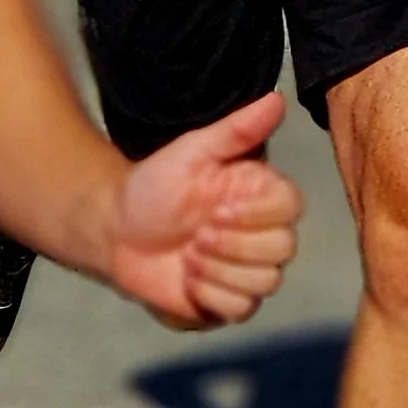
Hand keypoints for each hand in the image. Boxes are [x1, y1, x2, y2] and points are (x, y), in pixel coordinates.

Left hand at [108, 89, 301, 330]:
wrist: (116, 231)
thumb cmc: (155, 187)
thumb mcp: (192, 151)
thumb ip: (237, 130)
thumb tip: (277, 98)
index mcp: (261, 196)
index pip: (292, 208)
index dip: (256, 214)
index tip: (216, 207)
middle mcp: (264, 234)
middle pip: (282, 250)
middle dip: (232, 244)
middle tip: (196, 234)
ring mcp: (249, 271)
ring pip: (264, 283)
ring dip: (218, 270)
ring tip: (188, 255)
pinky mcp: (231, 303)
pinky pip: (240, 309)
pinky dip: (209, 295)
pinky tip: (187, 279)